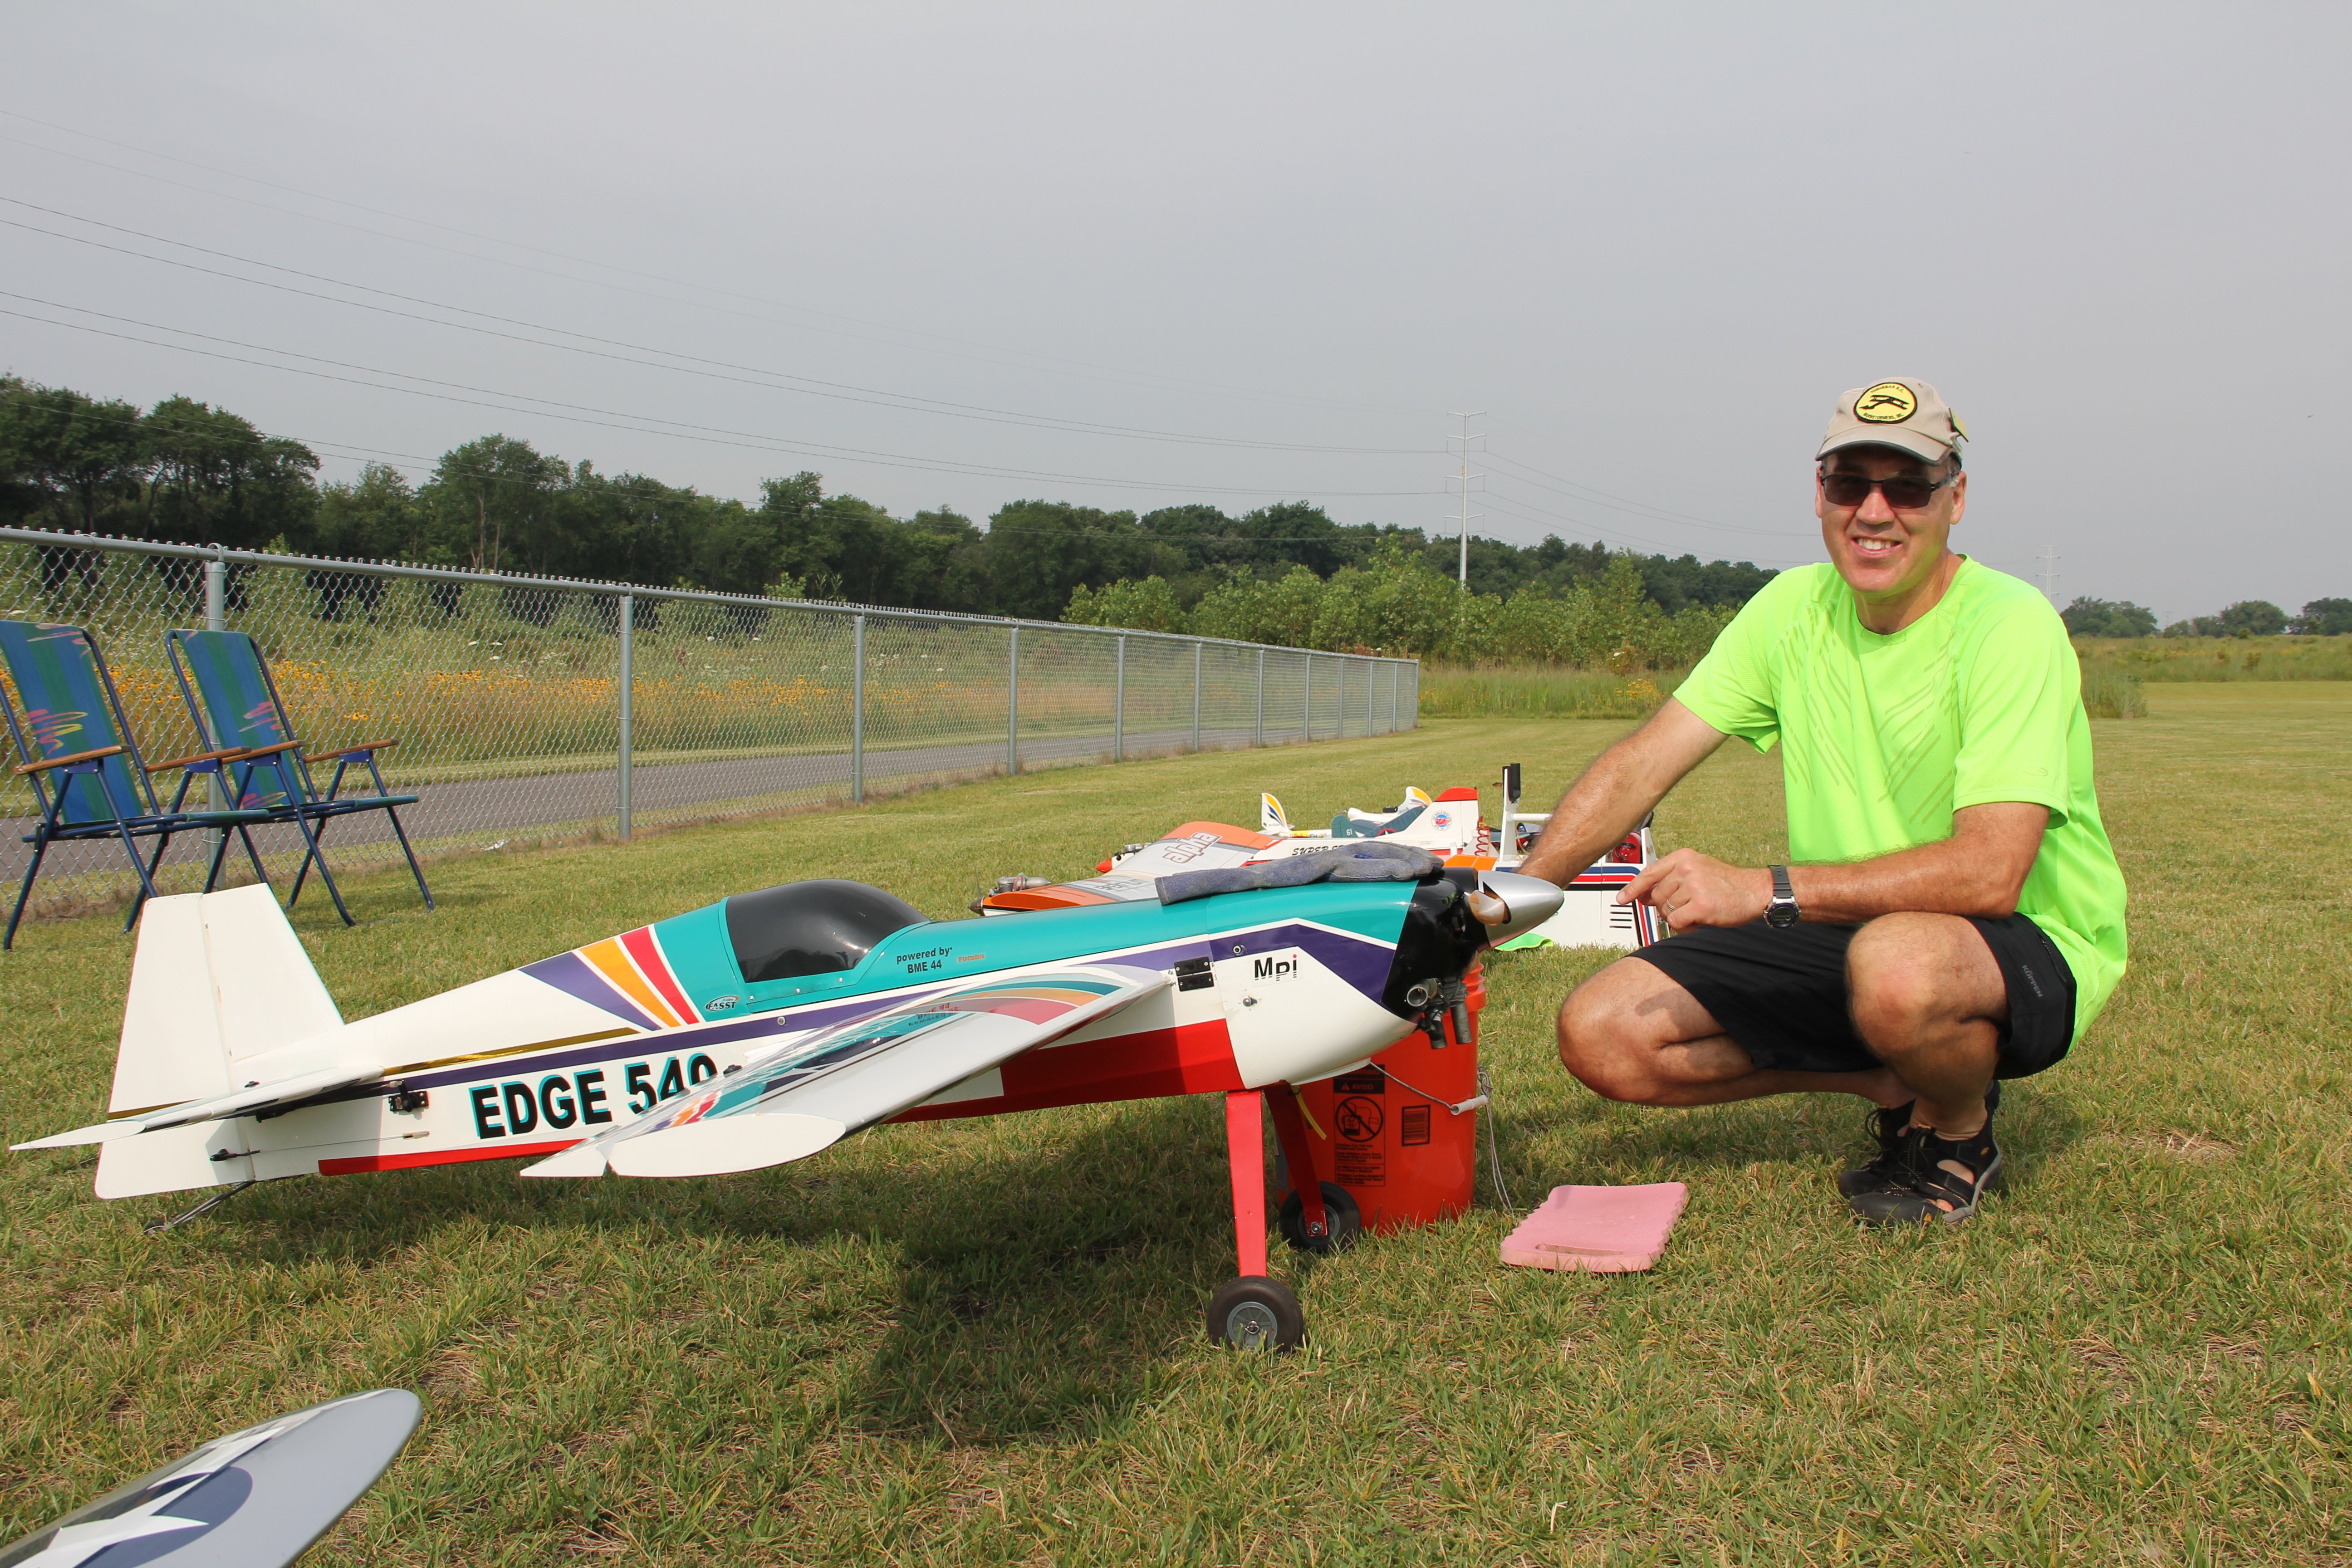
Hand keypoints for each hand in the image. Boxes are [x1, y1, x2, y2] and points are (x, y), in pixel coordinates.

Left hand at [1619, 849, 1772, 929]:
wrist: (1756, 891)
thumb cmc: (1728, 883)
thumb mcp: (1699, 870)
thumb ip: (1671, 879)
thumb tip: (1644, 895)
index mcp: (1684, 857)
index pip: (1649, 873)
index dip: (1633, 888)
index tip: (1622, 898)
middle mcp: (1686, 868)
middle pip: (1656, 896)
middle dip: (1666, 908)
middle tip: (1685, 909)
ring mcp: (1693, 886)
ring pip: (1666, 910)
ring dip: (1679, 917)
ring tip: (1697, 912)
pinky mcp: (1700, 905)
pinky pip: (1676, 922)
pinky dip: (1685, 927)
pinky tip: (1699, 921)